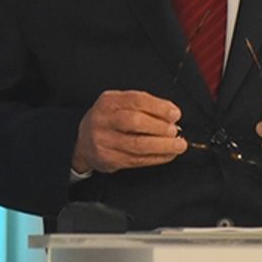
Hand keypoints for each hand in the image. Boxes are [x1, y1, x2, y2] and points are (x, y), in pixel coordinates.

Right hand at [72, 90, 186, 173]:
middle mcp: (103, 120)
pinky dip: (156, 158)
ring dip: (162, 146)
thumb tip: (172, 113)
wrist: (84, 142)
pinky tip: (168, 155)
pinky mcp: (108, 159)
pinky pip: (137, 160)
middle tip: (175, 131)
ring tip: (178, 145)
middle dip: (159, 128)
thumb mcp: (122, 105)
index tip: (175, 114)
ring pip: (137, 145)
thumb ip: (145, 105)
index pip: (136, 100)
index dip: (159, 107)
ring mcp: (104, 141)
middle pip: (134, 122)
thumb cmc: (110, 120)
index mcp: (109, 101)